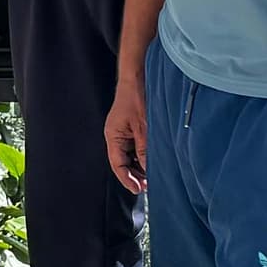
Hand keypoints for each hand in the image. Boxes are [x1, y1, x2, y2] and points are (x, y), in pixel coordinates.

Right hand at [104, 76, 148, 195]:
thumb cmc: (137, 98)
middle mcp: (116, 136)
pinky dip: (143, 155)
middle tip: (150, 185)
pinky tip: (153, 160)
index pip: (118, 165)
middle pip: (123, 162)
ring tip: (153, 175)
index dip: (128, 179)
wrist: (138, 76)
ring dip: (140, 165)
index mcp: (113, 136)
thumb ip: (145, 150)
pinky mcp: (132, 128)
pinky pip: (136, 147)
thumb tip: (149, 170)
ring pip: (130, 156)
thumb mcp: (143, 128)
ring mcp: (124, 132)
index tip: (139, 190)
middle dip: (135, 174)